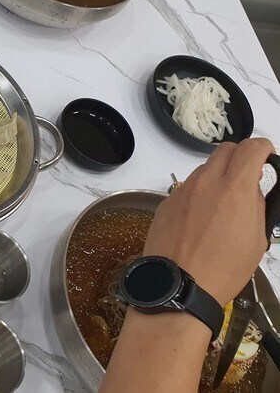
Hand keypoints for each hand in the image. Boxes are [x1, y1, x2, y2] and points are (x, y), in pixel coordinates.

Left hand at [144, 138, 273, 305]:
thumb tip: (251, 188)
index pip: (251, 148)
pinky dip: (198, 192)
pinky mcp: (165, 203)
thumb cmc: (223, 269)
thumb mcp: (256, 239)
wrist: (179, 285)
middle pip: (224, 150)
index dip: (263, 148)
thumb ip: (255, 205)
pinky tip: (201, 217)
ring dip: (217, 175)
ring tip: (224, 203)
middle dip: (240, 156)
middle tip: (247, 175)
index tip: (267, 155)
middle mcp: (205, 183)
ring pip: (203, 168)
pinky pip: (185, 188)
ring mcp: (181, 191)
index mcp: (234, 189)